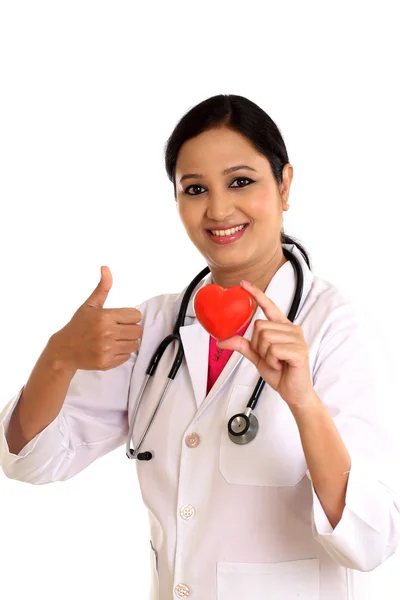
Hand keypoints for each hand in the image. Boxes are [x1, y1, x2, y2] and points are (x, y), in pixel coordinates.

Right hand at [49, 266, 142, 371]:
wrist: (64, 350)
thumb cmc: (79, 325)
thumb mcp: (90, 305)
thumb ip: (102, 288)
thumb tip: (106, 268)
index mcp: (105, 316)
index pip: (136, 315)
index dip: (130, 316)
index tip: (121, 318)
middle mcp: (106, 333)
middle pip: (137, 331)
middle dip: (130, 329)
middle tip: (118, 329)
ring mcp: (106, 349)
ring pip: (134, 344)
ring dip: (128, 341)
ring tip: (115, 339)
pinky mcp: (106, 362)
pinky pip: (127, 356)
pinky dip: (122, 353)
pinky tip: (110, 348)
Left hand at [217, 280, 314, 407]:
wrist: (295, 392)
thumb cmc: (280, 373)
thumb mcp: (257, 356)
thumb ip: (242, 345)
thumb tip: (222, 340)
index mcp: (283, 327)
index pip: (269, 306)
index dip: (256, 294)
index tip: (244, 284)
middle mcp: (291, 329)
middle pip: (259, 326)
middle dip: (258, 345)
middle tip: (270, 357)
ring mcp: (296, 338)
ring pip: (264, 337)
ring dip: (265, 354)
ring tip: (276, 361)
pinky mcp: (298, 350)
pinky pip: (272, 350)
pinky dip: (271, 361)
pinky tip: (281, 365)